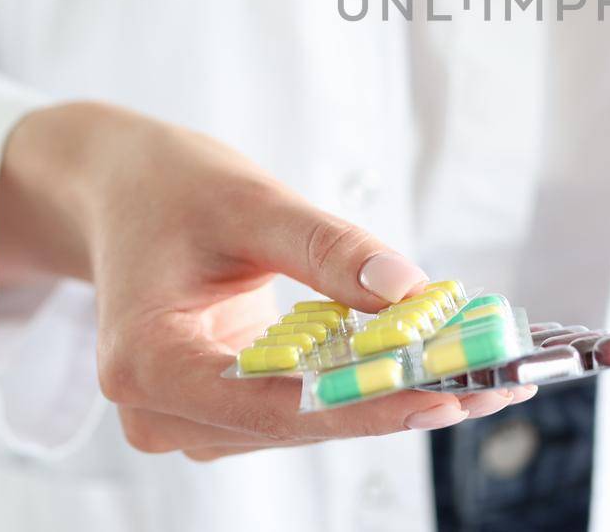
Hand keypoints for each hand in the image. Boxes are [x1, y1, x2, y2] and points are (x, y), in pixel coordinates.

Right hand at [0, 101, 532, 460]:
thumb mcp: (252, 202)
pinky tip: (424, 364)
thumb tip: (409, 291)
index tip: (447, 393)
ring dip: (386, 397)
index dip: (367, 405)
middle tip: (491, 380)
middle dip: (396, 400)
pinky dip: (359, 385)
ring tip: (475, 370)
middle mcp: (157, 407)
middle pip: (297, 423)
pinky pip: (299, 405)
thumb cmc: (168, 187)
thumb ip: (331, 250)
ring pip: (304, 422)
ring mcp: (186, 415)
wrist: (118, 188)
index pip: (274, 406)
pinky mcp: (217, 404)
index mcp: (146, 361)